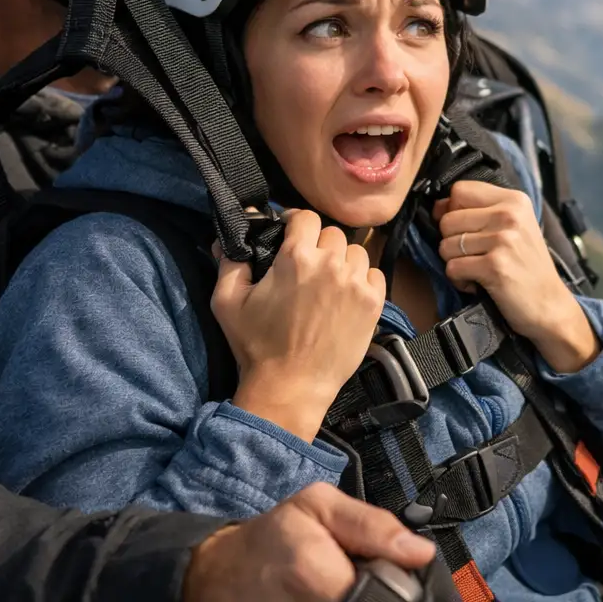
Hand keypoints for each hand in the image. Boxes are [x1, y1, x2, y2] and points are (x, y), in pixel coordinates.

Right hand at [183, 482, 434, 601]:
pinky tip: (331, 595)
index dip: (395, 581)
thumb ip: (373, 525)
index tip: (383, 567)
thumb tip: (421, 552)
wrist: (220, 573)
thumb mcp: (319, 505)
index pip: (388, 592)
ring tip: (340, 585)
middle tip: (357, 574)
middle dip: (377, 593)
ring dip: (361, 598)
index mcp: (315, 573)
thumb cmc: (272, 536)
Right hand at [213, 210, 386, 439]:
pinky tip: (347, 295)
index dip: (296, 223)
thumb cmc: (257, 346)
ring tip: (328, 282)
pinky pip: (375, 274)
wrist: (291, 386)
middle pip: (332, 233)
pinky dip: (363, 279)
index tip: (291, 235)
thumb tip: (227, 239)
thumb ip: (229, 262)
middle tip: (307, 266)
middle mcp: (330, 264)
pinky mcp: (374, 303)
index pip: (305, 216)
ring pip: (355, 252)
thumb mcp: (228, 303)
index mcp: (296, 257)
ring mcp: (356, 283)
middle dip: (318, 245)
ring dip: (342, 261)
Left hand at [434, 182, 598, 372]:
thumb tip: (438, 207)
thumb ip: (481, 211)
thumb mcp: (514, 227)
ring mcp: (503, 240)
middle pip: (447, 219)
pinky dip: (459, 281)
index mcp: (514, 200)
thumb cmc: (527, 266)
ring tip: (478, 269)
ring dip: (455, 263)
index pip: (460, 190)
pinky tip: (478, 283)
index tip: (463, 229)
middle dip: (452, 242)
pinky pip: (452, 268)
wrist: (550, 304)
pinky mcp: (495, 266)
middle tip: (474, 256)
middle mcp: (510, 215)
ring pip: (446, 245)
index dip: (452, 210)